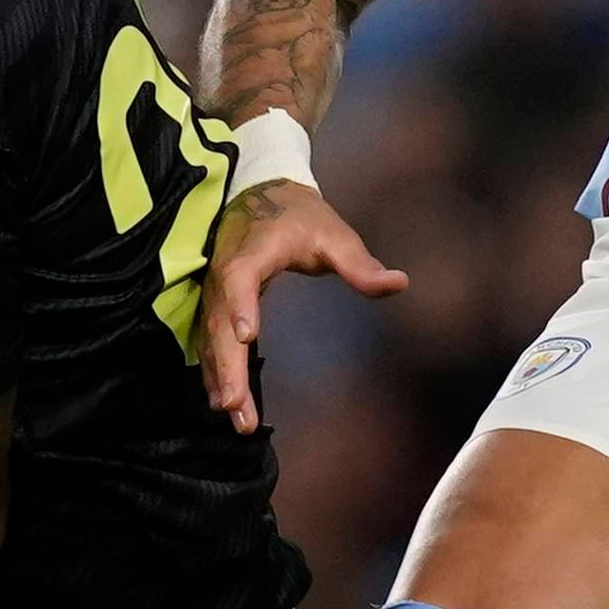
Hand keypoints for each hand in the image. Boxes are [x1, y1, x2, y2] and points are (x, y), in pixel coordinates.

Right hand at [195, 181, 407, 435]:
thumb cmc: (300, 216)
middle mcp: (225, 272)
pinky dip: (214, 371)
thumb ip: (361, 265)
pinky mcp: (214, 303)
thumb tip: (400, 283)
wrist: (263, 192)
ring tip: (234, 416)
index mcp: (254, 250)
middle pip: (218, 320)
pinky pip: (209, 340)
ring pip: (210, 336)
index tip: (244, 337)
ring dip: (219, 377)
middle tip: (236, 405)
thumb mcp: (335, 235)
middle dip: (227, 365)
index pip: (240, 276)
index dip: (239, 305)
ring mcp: (215, 290)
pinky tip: (224, 402)